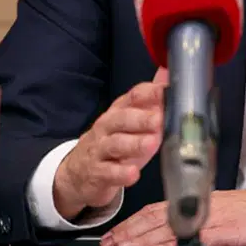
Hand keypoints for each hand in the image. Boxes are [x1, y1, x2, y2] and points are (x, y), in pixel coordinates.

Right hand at [53, 68, 168, 220]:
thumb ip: (150, 99)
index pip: (133, 97)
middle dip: (141, 118)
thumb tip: (168, 72)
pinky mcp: (97, 173)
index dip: (149, 93)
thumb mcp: (131, 121)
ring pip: (116, 144)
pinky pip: (108, 172)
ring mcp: (100, 150)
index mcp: (119, 111)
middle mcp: (107, 127)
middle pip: (122, 119)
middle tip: (158, 119)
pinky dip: (121, 173)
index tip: (165, 91)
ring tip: (151, 144)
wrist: (77, 173)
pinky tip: (133, 173)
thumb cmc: (113, 143)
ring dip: (134, 144)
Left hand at [100, 181, 245, 245]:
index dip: (134, 223)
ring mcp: (213, 216)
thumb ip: (204, 224)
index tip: (115, 235)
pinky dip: (175, 242)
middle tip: (107, 244)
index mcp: (201, 201)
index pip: (159, 210)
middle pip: (157, 217)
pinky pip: (196, 236)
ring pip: (169, 226)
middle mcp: (202, 205)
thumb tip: (179, 238)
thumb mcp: (229, 216)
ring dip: (142, 239)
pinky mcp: (228, 229)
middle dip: (129, 232)